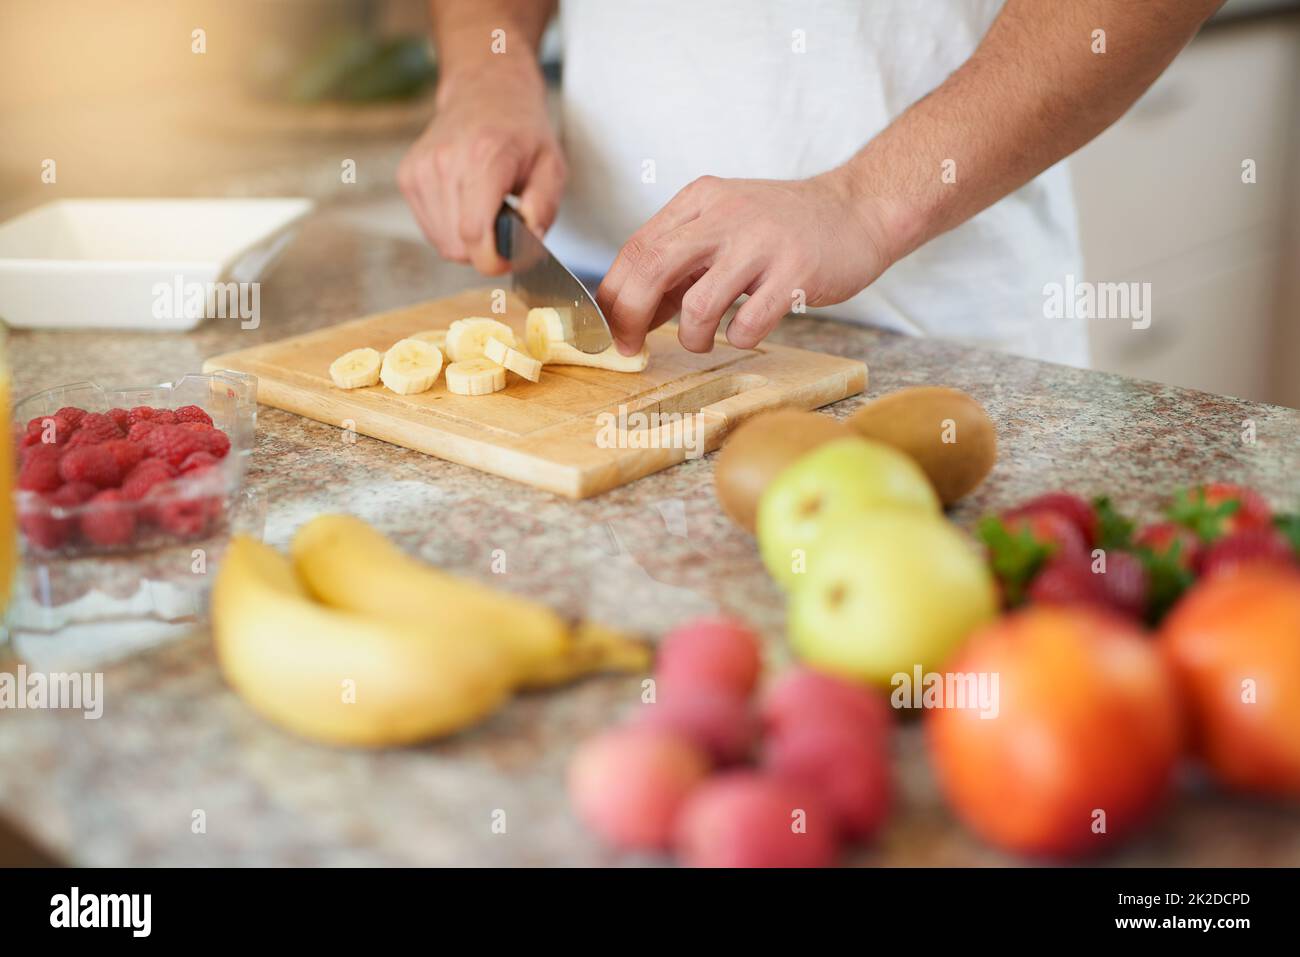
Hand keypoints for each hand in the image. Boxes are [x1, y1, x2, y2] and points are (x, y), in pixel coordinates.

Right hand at [398, 61, 565, 273]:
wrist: (486, 92)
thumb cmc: (522, 133)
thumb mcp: (552, 167)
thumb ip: (543, 209)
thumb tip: (527, 247)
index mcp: (485, 158)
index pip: (474, 233)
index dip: (493, 260)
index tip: (510, 258)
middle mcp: (446, 162)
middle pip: (457, 245)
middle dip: (484, 250)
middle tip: (504, 227)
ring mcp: (421, 169)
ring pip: (442, 242)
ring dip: (467, 240)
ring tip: (485, 210)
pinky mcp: (407, 176)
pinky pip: (429, 229)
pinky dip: (450, 228)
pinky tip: (466, 204)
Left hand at [595, 170, 898, 353]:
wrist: (859, 210)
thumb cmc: (784, 228)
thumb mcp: (724, 227)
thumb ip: (680, 264)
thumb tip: (633, 313)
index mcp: (700, 200)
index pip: (636, 248)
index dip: (614, 296)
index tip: (609, 330)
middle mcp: (726, 214)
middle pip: (652, 269)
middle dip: (631, 317)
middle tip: (631, 347)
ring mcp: (762, 242)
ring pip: (698, 305)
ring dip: (691, 337)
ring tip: (704, 340)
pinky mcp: (796, 272)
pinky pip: (747, 324)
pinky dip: (738, 339)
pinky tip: (746, 331)